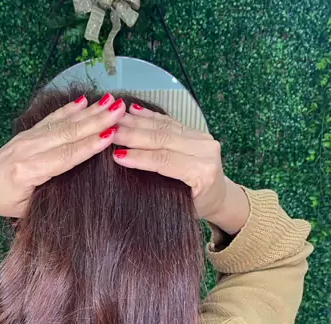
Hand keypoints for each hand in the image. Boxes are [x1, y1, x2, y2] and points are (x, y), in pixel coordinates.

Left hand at [0, 94, 125, 222]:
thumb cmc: (2, 202)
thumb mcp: (26, 209)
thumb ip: (50, 194)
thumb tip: (81, 187)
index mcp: (27, 172)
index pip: (65, 157)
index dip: (88, 147)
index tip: (110, 136)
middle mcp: (27, 150)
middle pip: (67, 134)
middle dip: (96, 121)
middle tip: (119, 109)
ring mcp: (27, 138)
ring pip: (62, 123)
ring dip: (89, 112)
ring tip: (111, 102)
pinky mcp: (26, 133)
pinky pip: (52, 119)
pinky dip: (70, 109)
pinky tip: (85, 101)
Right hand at [113, 104, 249, 234]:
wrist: (219, 196)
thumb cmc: (197, 206)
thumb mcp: (180, 206)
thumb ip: (161, 189)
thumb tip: (130, 174)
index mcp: (202, 172)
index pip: (164, 161)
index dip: (139, 157)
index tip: (116, 155)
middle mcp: (205, 151)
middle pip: (163, 139)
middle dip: (134, 135)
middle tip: (110, 131)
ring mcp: (202, 138)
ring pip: (165, 127)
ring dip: (137, 122)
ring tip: (116, 119)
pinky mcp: (197, 131)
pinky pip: (170, 122)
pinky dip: (150, 116)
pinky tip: (133, 110)